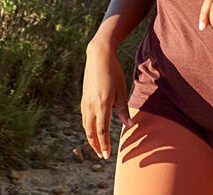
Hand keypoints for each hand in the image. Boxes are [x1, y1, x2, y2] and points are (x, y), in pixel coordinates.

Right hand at [81, 43, 131, 159]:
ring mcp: (85, 102)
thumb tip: (128, 126)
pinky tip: (92, 129)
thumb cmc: (113, 72)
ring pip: (86, 125)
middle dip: (96, 146)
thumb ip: (123, 109)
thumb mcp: (122, 90)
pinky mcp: (83, 98)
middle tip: (102, 155)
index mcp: (102, 105)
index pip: (102, 131)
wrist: (98, 56)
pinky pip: (84, 117)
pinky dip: (88, 127)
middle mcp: (91, 105)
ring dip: (91, 137)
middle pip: (91, 131)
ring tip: (97, 146)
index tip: (107, 156)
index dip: (104, 145)